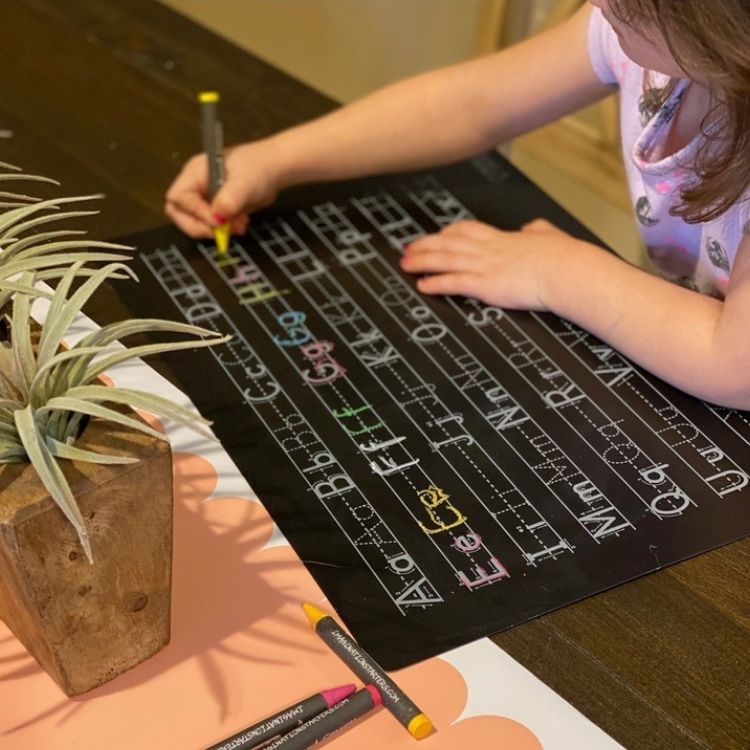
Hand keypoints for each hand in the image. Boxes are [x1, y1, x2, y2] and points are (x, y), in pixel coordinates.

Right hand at [164, 140, 281, 238]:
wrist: (275, 170)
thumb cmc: (259, 167)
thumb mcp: (245, 183)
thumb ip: (229, 199)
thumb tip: (217, 217)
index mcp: (195, 172)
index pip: (180, 198)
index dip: (195, 213)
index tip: (217, 222)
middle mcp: (196, 185)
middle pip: (180, 213)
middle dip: (199, 226)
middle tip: (220, 232)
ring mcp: (206, 197)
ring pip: (197, 222)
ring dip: (216, 229)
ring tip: (238, 225)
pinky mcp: (217, 208)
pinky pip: (213, 225)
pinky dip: (225, 229)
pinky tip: (241, 223)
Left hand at [399, 218, 573, 310]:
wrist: (566, 270)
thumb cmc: (564, 257)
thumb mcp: (550, 235)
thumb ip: (538, 230)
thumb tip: (534, 227)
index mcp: (504, 238)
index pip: (468, 230)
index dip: (448, 233)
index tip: (437, 234)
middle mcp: (489, 250)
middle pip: (448, 243)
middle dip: (425, 245)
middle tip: (408, 249)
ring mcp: (485, 266)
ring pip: (444, 260)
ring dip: (421, 262)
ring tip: (405, 265)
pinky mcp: (485, 285)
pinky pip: (453, 283)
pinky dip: (435, 283)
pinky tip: (423, 285)